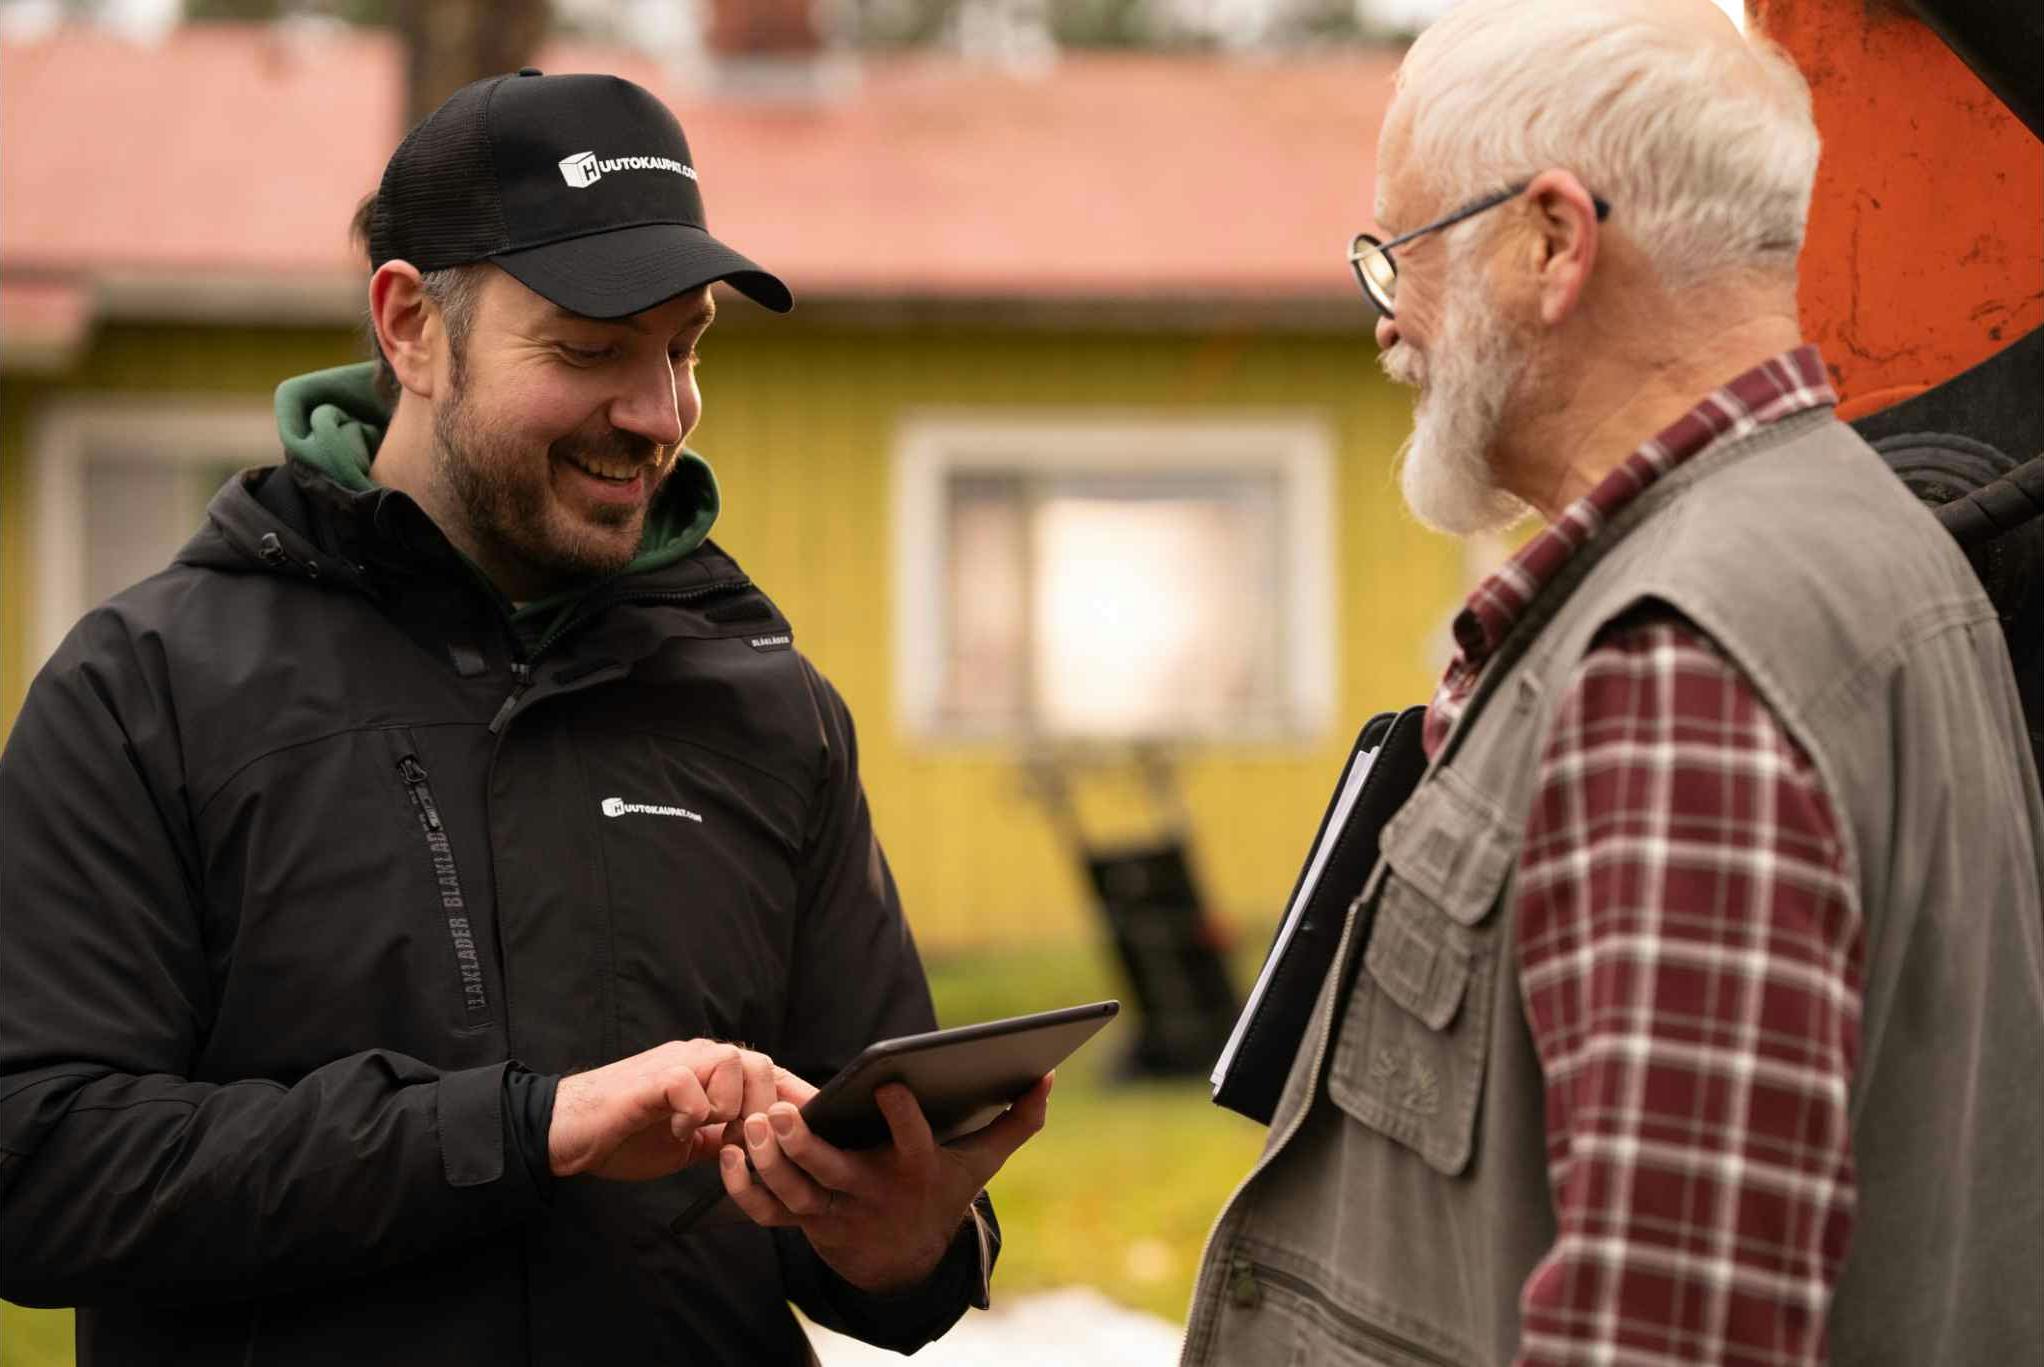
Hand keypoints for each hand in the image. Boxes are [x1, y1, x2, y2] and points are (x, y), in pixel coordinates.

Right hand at [549, 1039, 779, 1180]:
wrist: (569, 1134)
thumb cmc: (626, 1136)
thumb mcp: (690, 1141)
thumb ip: (724, 1135)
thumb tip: (764, 1146)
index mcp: (710, 1072)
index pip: (769, 1074)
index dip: (795, 1098)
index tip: (818, 1127)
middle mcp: (698, 1058)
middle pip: (761, 1065)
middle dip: (762, 1110)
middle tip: (739, 1143)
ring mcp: (675, 1063)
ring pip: (732, 1063)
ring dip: (729, 1106)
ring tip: (707, 1133)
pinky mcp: (652, 1079)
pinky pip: (690, 1083)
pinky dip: (693, 1112)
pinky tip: (677, 1131)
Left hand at [720, 1071, 1051, 1293]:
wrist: (907, 1258)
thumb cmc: (943, 1190)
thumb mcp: (982, 1161)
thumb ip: (1016, 1120)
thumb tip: (1048, 1077)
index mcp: (916, 1171)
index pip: (911, 1143)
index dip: (902, 1115)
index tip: (891, 1084)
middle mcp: (873, 1193)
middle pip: (834, 1174)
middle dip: (804, 1145)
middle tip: (779, 1112)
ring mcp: (835, 1212)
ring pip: (794, 1193)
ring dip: (768, 1162)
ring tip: (750, 1125)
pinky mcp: (804, 1222)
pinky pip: (766, 1212)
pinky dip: (741, 1189)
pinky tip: (727, 1155)